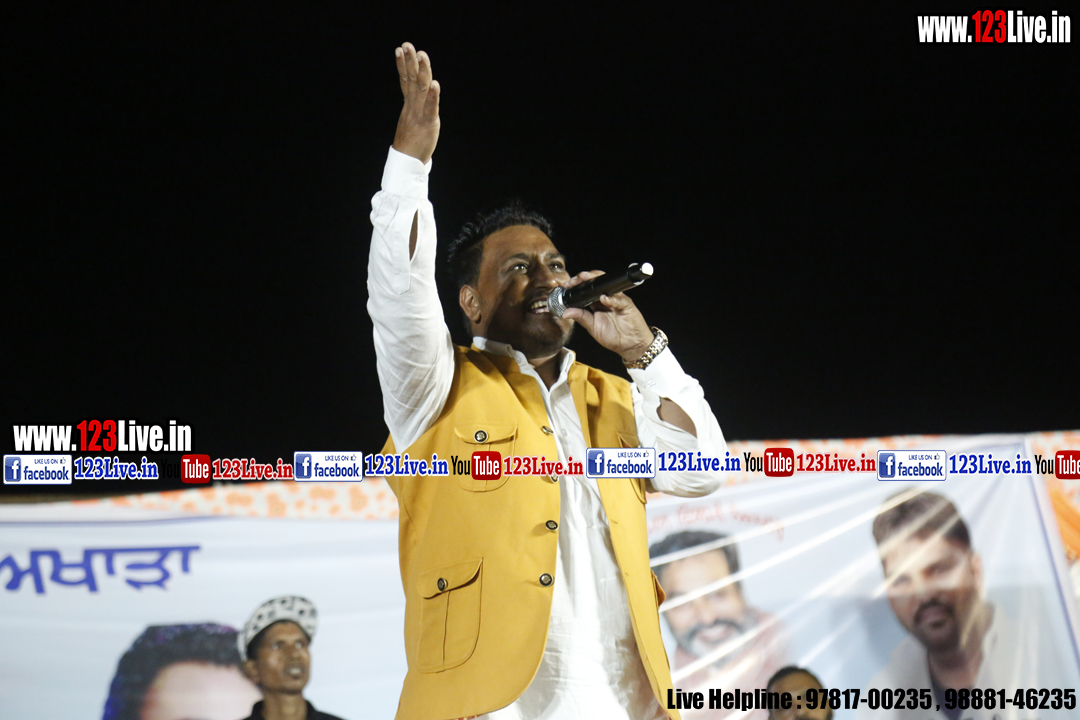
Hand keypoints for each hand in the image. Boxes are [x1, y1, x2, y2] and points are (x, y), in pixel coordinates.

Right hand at [392, 42, 439, 163]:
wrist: (407, 163)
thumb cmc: (411, 143)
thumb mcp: (411, 120)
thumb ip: (414, 108)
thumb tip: (417, 99)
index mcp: (409, 105)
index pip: (405, 80)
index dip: (403, 64)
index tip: (399, 49)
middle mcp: (413, 106)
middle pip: (411, 79)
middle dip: (409, 61)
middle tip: (407, 45)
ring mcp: (419, 114)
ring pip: (421, 88)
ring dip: (422, 71)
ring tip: (421, 55)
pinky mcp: (428, 123)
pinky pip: (431, 107)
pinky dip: (433, 95)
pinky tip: (435, 83)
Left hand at [560, 271, 653, 363]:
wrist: (631, 345)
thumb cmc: (614, 336)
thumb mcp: (593, 327)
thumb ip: (581, 318)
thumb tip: (565, 312)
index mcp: (597, 304)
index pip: (586, 290)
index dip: (577, 285)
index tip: (566, 284)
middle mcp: (607, 299)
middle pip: (596, 283)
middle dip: (584, 279)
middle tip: (574, 280)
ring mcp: (617, 300)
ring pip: (607, 286)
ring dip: (596, 282)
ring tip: (586, 279)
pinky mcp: (627, 305)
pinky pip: (619, 299)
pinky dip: (611, 299)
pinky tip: (604, 299)